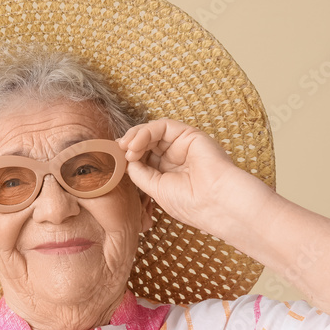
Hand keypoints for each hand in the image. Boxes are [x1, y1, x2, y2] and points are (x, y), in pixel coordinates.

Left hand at [116, 119, 247, 229]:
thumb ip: (140, 173)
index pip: (143, 159)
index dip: (128, 158)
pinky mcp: (189, 134)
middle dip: (128, 145)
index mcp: (169, 174)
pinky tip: (136, 144)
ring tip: (126, 149)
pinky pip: (163, 126)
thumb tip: (126, 161)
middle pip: (146, 143)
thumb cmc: (190, 203)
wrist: (216, 203)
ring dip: (135, 137)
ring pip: (153, 132)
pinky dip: (146, 132)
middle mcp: (176, 158)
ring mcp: (183, 145)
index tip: (113, 162)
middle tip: (117, 152)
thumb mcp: (156, 189)